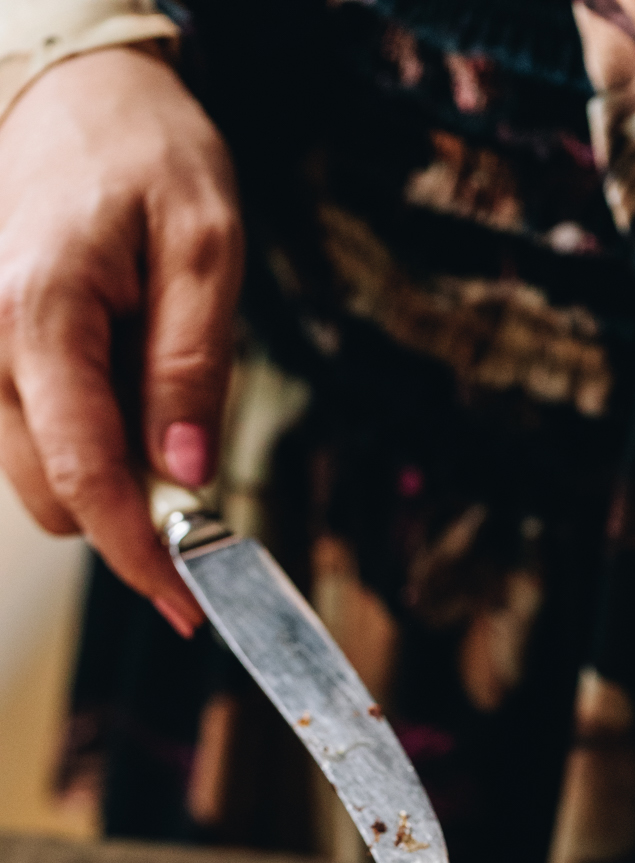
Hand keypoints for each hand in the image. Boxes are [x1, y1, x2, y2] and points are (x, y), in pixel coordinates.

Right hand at [0, 47, 242, 635]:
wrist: (78, 99)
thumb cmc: (147, 159)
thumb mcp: (207, 248)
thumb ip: (193, 366)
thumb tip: (187, 473)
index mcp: (40, 312)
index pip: (84, 474)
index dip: (138, 552)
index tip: (188, 603)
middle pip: (57, 496)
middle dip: (132, 516)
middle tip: (203, 488)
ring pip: (44, 478)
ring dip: (113, 477)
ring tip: (160, 396)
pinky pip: (39, 442)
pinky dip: (93, 446)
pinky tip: (127, 391)